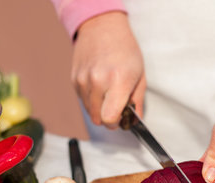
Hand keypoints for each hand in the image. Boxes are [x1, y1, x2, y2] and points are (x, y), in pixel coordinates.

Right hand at [71, 11, 145, 128]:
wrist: (103, 28)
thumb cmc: (125, 51)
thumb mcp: (140, 76)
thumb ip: (137, 102)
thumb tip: (134, 122)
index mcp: (118, 81)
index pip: (109, 118)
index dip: (116, 122)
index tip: (121, 117)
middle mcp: (97, 81)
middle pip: (98, 119)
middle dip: (108, 117)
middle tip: (116, 106)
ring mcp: (83, 80)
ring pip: (89, 112)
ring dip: (99, 108)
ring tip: (108, 92)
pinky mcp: (74, 80)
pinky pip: (83, 101)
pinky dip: (91, 99)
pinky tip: (99, 85)